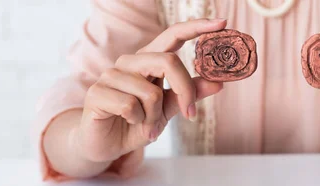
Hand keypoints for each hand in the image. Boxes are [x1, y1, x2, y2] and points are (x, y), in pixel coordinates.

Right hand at [76, 19, 225, 161]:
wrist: (107, 144)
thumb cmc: (139, 122)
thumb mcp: (169, 108)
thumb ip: (190, 94)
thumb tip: (219, 83)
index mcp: (149, 59)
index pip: (173, 34)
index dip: (196, 27)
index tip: (222, 23)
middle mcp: (130, 61)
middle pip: (168, 61)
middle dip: (184, 91)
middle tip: (190, 114)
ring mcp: (111, 75)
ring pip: (150, 92)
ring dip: (155, 116)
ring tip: (147, 124)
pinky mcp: (97, 93)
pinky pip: (131, 106)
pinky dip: (139, 121)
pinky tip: (130, 123)